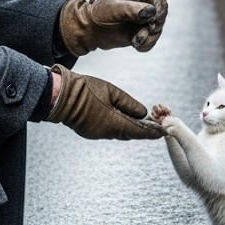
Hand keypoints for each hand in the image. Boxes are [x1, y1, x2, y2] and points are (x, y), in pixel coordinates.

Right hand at [45, 64, 164, 139]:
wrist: (60, 96)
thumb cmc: (86, 90)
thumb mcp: (112, 92)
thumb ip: (129, 104)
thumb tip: (143, 113)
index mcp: (114, 123)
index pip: (139, 132)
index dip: (152, 132)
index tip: (163, 132)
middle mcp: (106, 133)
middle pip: (129, 134)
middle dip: (141, 130)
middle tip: (152, 124)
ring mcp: (96, 134)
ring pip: (118, 133)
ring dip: (128, 128)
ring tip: (137, 120)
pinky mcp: (89, 132)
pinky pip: (107, 132)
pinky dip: (116, 126)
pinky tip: (119, 118)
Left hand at [59, 0, 167, 56]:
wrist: (89, 29)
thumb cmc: (99, 13)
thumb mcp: (114, 8)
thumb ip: (132, 9)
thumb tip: (151, 12)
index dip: (160, 8)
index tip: (155, 17)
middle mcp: (143, 8)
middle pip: (161, 16)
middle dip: (154, 26)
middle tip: (143, 32)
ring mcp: (142, 22)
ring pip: (157, 31)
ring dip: (149, 38)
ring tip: (136, 40)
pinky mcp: (139, 35)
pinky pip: (150, 42)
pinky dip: (146, 45)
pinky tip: (135, 44)